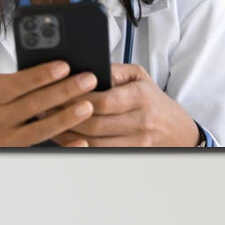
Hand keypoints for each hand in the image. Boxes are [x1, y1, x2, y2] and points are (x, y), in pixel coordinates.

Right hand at [0, 61, 98, 147]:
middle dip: (63, 91)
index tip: (65, 66)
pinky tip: (80, 142)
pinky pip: (43, 151)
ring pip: (39, 128)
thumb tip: (47, 69)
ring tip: (88, 106)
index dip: (42, 75)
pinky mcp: (17, 154)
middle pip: (34, 104)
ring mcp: (7, 139)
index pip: (19, 83)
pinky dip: (63, 148)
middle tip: (88, 80)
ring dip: (65, 118)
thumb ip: (14, 81)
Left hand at [51, 63, 200, 147]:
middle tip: (45, 109)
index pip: (103, 101)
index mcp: (141, 97)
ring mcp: (136, 142)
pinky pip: (99, 154)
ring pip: (93, 143)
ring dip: (68, 135)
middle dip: (66, 117)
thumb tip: (87, 68)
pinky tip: (67, 138)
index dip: (77, 99)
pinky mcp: (131, 155)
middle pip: (94, 124)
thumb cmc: (154, 101)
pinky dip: (79, 147)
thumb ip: (114, 70)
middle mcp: (140, 121)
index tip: (59, 93)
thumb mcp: (140, 77)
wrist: (178, 131)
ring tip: (51, 124)